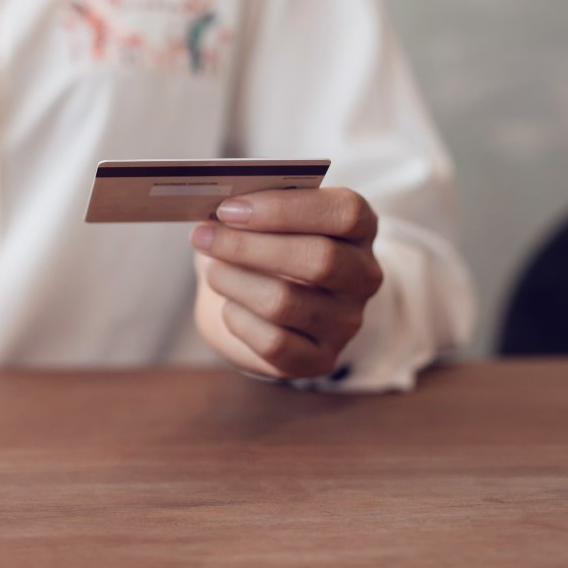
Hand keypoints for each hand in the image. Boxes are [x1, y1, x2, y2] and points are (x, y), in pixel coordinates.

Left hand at [189, 187, 382, 379]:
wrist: (258, 307)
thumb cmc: (263, 250)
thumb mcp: (263, 221)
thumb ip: (251, 208)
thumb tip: (214, 212)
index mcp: (359, 228)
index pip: (343, 212)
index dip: (283, 208)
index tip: (229, 208)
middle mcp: (363, 276)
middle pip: (319, 259)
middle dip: (248, 246)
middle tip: (203, 236)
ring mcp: (345, 322)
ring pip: (286, 302)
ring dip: (234, 281)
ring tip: (211, 269)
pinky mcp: (318, 360)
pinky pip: (272, 341)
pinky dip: (238, 318)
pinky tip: (228, 305)